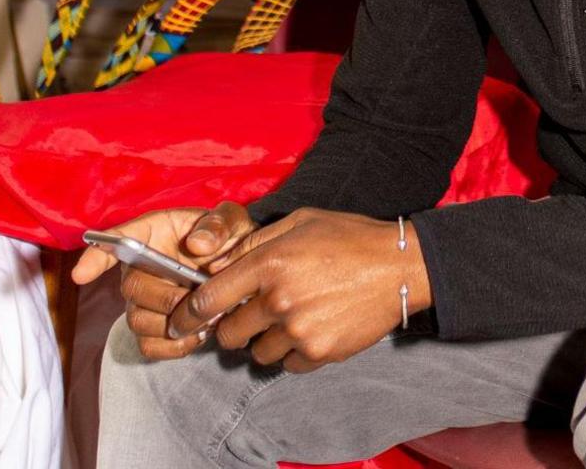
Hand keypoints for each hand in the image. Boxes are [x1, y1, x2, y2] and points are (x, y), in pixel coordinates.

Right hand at [71, 202, 256, 360]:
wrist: (240, 266)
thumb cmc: (227, 237)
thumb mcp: (230, 220)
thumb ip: (218, 225)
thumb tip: (198, 245)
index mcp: (151, 233)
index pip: (116, 240)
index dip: (95, 257)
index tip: (81, 274)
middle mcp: (139, 267)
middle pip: (132, 288)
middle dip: (166, 298)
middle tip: (199, 298)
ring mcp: (144, 299)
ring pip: (137, 321)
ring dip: (171, 325)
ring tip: (206, 319)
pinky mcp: (154, 325)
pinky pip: (148, 346)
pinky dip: (172, 348)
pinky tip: (196, 337)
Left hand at [168, 208, 430, 372]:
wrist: (401, 267)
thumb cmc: (350, 238)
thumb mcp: (300, 223)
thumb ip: (253, 243)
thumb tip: (214, 267)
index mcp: (269, 264)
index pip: (207, 300)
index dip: (189, 314)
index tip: (183, 322)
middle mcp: (279, 301)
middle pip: (228, 334)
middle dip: (235, 325)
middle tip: (255, 314)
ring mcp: (299, 331)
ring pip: (257, 353)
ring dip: (266, 340)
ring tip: (293, 318)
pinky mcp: (320, 352)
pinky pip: (287, 363)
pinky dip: (294, 352)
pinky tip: (314, 328)